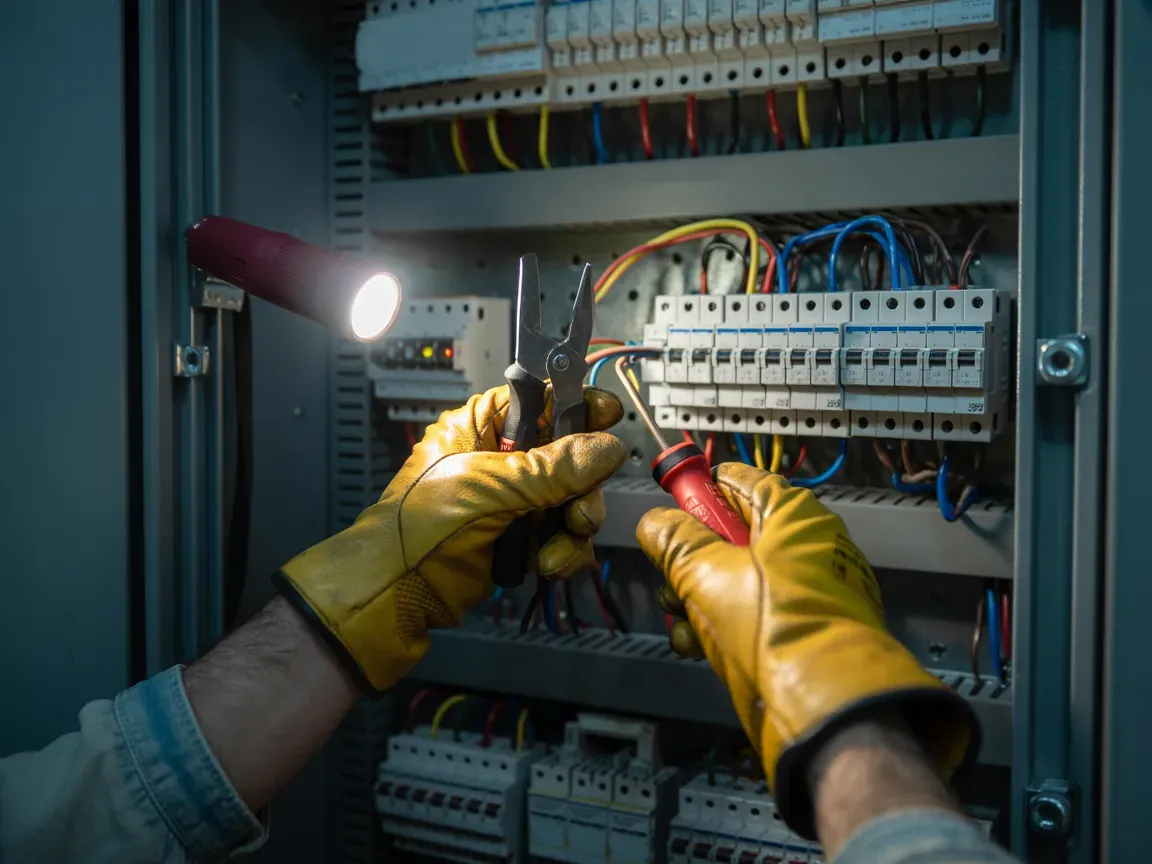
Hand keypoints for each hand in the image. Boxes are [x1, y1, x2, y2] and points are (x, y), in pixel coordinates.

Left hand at [275, 385, 625, 694]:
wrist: (393, 595)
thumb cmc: (419, 526)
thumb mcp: (487, 487)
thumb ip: (551, 468)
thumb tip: (608, 446)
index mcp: (481, 427)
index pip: (539, 400)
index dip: (575, 404)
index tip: (609, 415)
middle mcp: (501, 459)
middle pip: (570, 455)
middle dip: (582, 486)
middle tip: (580, 510)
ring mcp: (513, 502)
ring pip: (573, 499)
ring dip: (574, 526)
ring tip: (557, 548)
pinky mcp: (520, 540)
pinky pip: (562, 536)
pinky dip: (563, 552)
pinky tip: (547, 566)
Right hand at [637, 463, 977, 838]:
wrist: (824, 707)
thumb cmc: (775, 626)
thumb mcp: (707, 574)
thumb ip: (675, 542)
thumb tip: (655, 523)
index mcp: (796, 518)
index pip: (744, 482)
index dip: (705, 488)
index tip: (675, 497)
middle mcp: (807, 549)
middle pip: (735, 536)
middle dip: (692, 557)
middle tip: (670, 575)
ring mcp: (807, 594)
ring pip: (738, 581)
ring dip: (698, 598)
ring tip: (680, 618)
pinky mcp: (802, 634)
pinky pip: (753, 617)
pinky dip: (722, 627)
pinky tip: (698, 646)